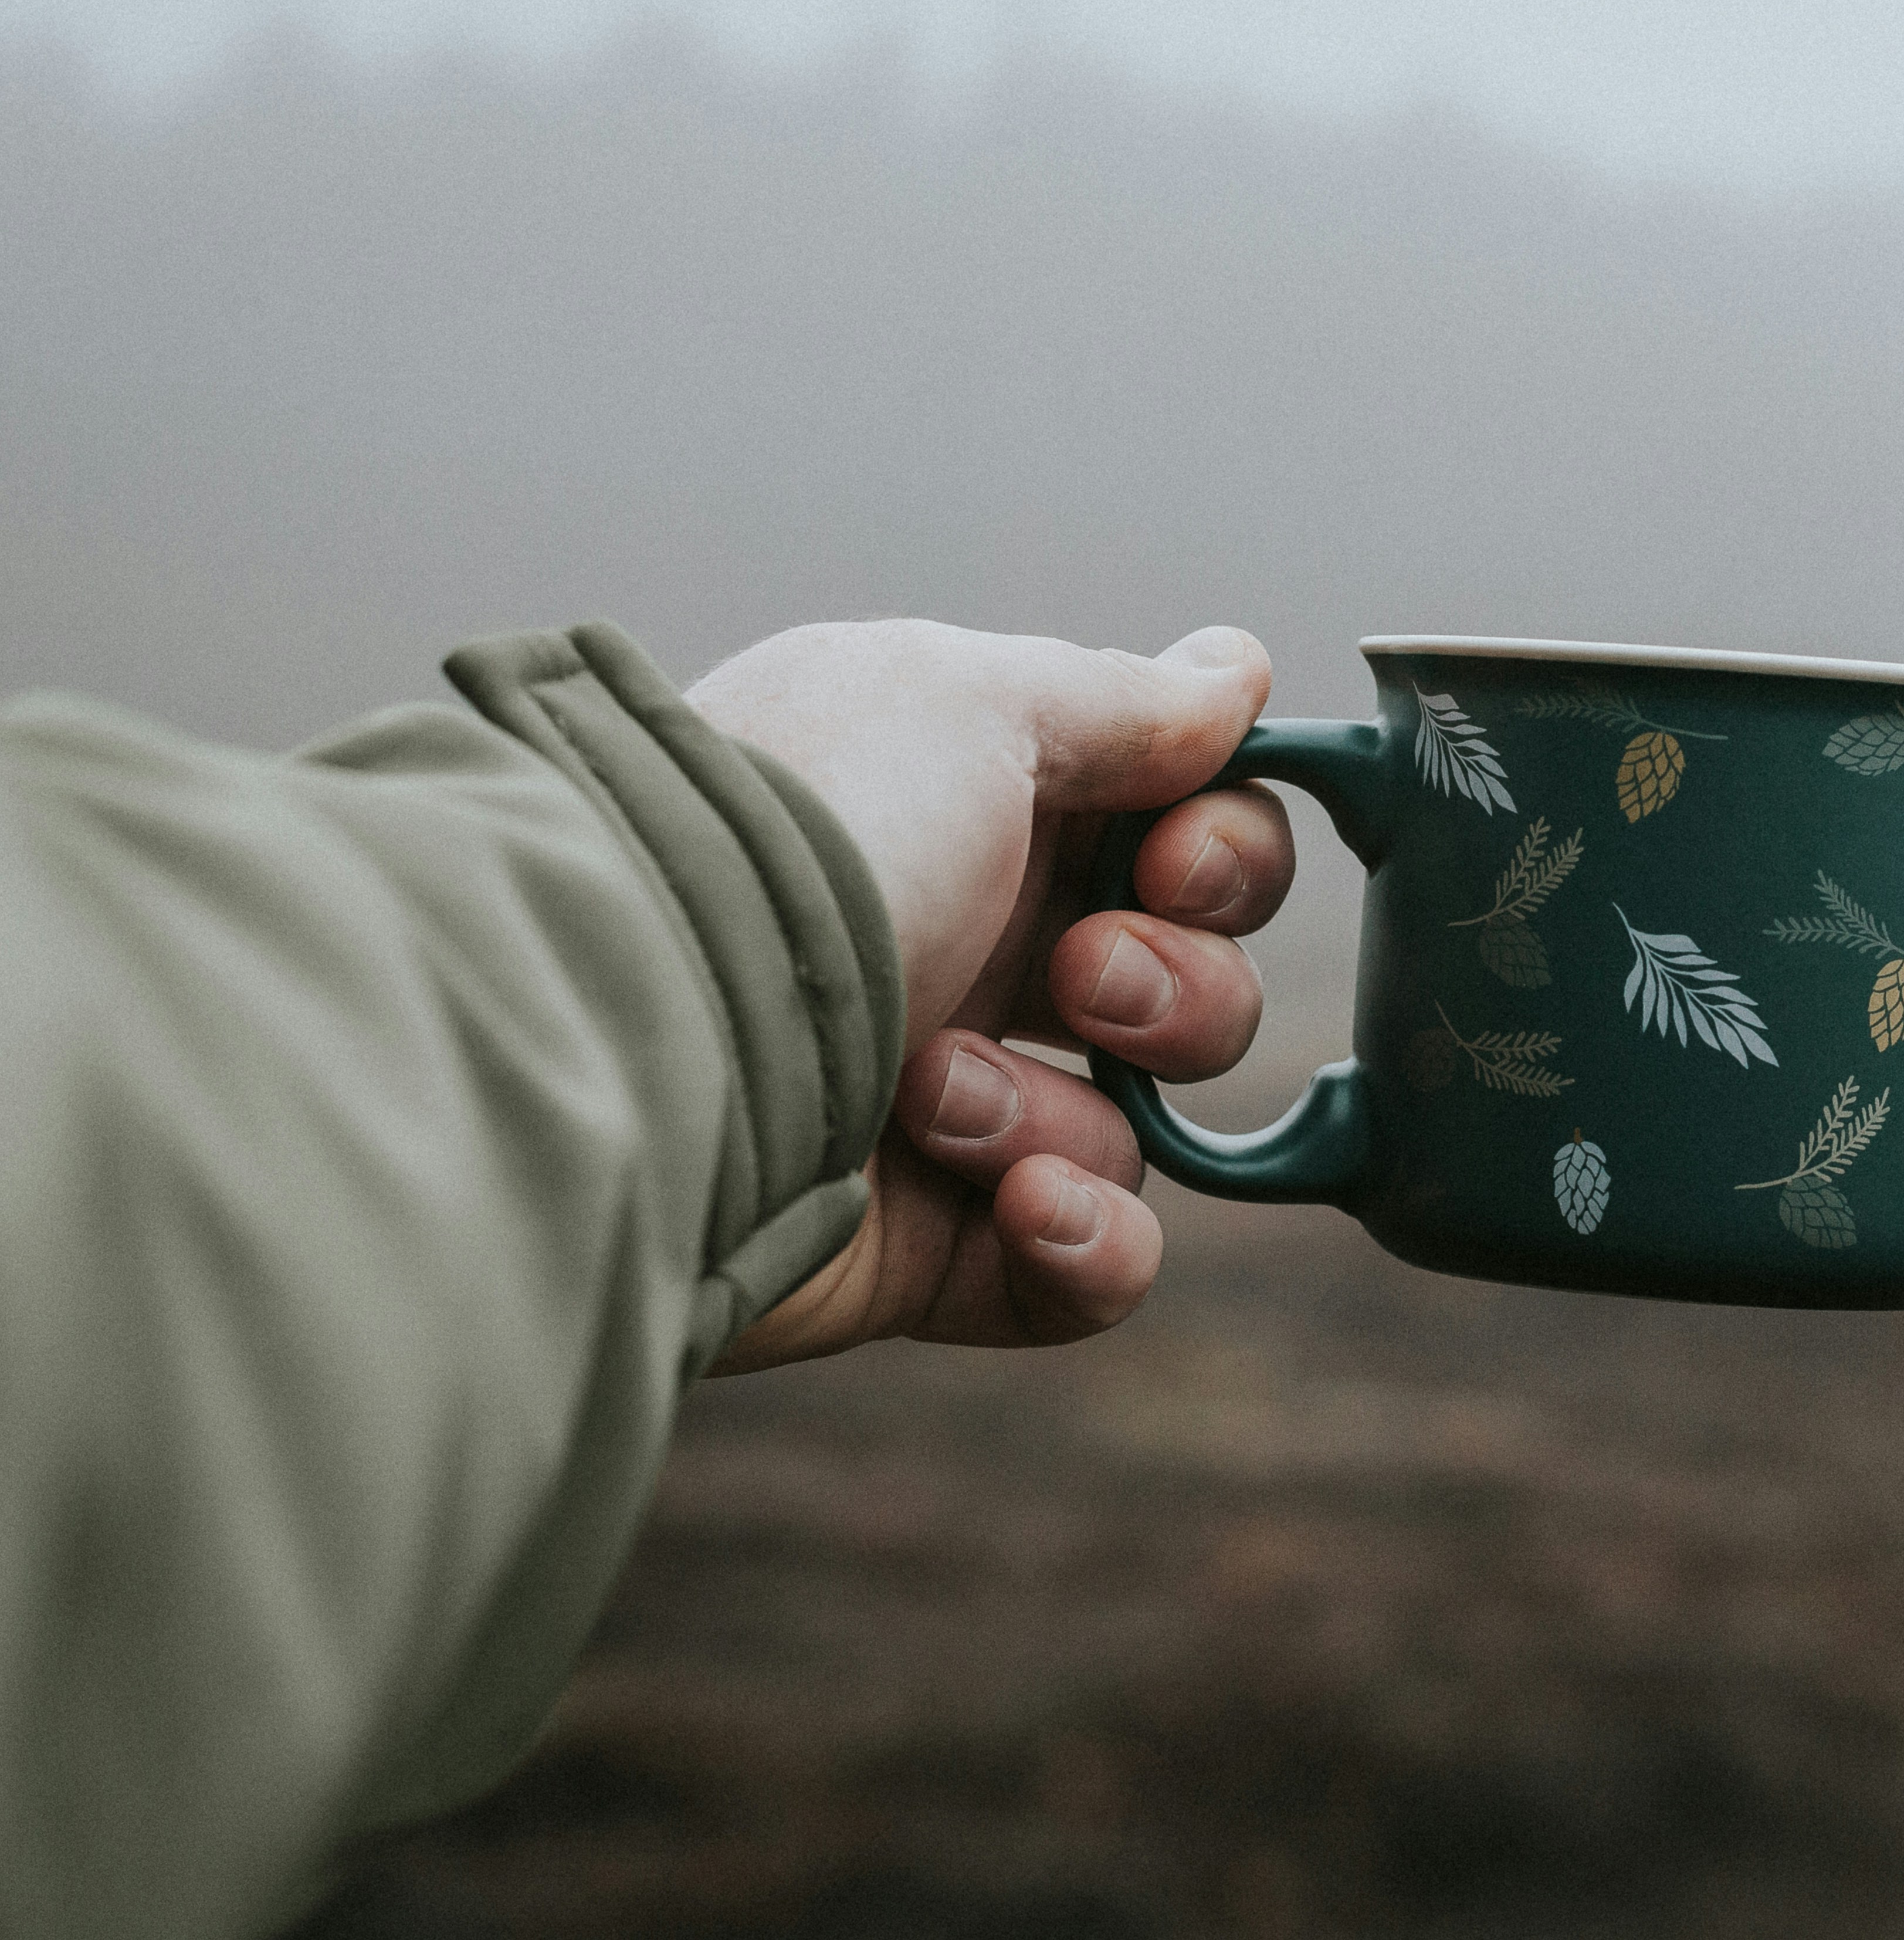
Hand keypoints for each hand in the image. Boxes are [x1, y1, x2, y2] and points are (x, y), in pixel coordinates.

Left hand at [681, 618, 1293, 1372]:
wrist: (633, 1029)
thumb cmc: (799, 837)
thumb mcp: (968, 707)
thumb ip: (1124, 700)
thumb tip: (1234, 671)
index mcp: (977, 813)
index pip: (1184, 834)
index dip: (1225, 854)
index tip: (1174, 862)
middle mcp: (965, 951)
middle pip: (1190, 982)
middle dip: (1173, 984)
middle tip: (1078, 976)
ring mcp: (942, 1107)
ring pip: (1137, 1125)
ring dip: (1068, 1107)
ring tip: (935, 1090)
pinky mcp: (924, 1248)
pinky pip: (1087, 1268)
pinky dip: (1087, 1243)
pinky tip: (1022, 1205)